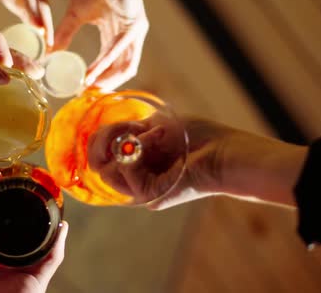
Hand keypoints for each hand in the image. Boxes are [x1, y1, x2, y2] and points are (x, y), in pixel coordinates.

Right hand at [54, 0, 147, 89]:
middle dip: (104, 86)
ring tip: (88, 90)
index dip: (98, 79)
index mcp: (118, 34)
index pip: (112, 64)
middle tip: (85, 96)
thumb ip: (66, 34)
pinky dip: (104, 65)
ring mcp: (135, 31)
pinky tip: (91, 75)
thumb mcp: (76, 14)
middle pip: (122, 70)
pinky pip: (118, 51)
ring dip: (107, 80)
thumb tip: (50, 53)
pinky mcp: (134, 25)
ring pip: (126, 66)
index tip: (80, 89)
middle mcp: (130, 36)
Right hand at [88, 116, 307, 209]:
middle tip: (128, 128)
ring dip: (125, 145)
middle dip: (106, 141)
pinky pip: (125, 173)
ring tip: (154, 135)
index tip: (110, 126)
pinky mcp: (150, 196)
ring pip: (107, 173)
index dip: (97, 141)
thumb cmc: (196, 136)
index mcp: (136, 163)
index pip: (101, 157)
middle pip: (99, 166)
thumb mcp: (153, 124)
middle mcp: (136, 179)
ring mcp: (142, 190)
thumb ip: (127, 131)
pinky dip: (137, 151)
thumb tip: (103, 138)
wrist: (223, 150)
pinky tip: (157, 141)